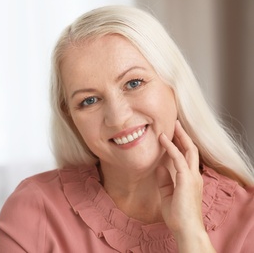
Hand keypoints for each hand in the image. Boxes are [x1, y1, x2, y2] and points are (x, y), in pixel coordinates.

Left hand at [157, 120, 214, 251]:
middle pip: (191, 150)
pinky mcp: (186, 179)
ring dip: (179, 137)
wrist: (186, 230)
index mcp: (191, 179)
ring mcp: (192, 177)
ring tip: (171, 126)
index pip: (188, 157)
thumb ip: (164, 180)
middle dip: (183, 136)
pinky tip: (163, 140)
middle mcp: (194, 175)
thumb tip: (159, 167)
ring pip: (188, 150)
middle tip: (175, 124)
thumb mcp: (168, 194)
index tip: (172, 135)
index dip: (181, 145)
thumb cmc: (178, 215)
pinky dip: (170, 148)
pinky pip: (178, 159)